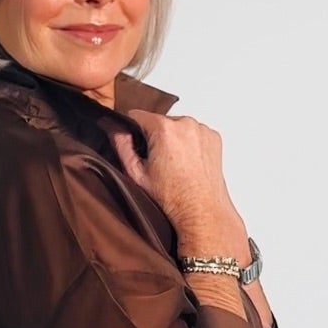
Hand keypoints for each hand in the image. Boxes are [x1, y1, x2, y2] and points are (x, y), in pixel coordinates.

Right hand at [111, 108, 245, 250]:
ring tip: (175, 164)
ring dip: (174, 139)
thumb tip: (114, 128)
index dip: (132, 130)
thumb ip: (122, 146)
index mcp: (164, 129)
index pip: (138, 115)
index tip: (136, 145)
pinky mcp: (213, 137)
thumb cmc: (173, 199)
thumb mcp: (137, 174)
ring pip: (178, 126)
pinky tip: (188, 163)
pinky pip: (195, 133)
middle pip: (160, 121)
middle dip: (155, 137)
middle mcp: (185, 124)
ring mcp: (202, 130)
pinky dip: (190, 143)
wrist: (202, 212)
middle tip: (158, 162)